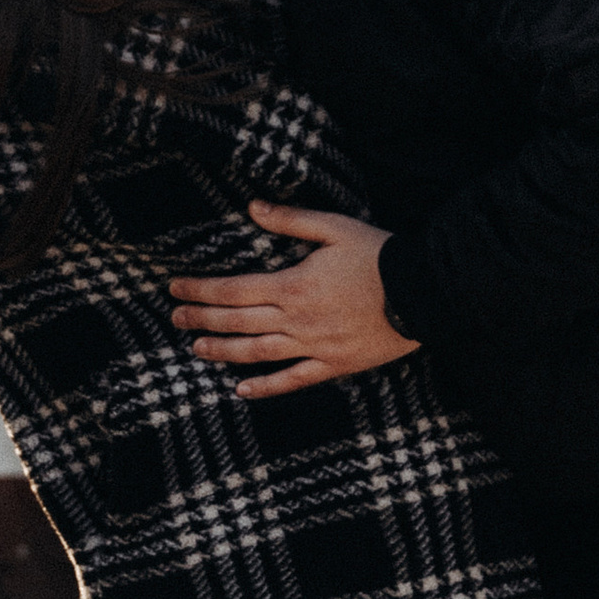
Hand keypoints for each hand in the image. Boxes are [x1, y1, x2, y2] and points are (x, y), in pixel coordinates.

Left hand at [171, 201, 418, 400]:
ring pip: (258, 353)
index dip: (201, 289)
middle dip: (202, 319)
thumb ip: (291, 220)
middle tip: (175, 319)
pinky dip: (265, 387)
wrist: (423, 292)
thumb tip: (251, 207)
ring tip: (196, 349)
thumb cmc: (379, 255)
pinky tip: (241, 390)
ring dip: (223, 352)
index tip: (176, 288)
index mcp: (294, 284)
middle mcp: (298, 319)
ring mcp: (315, 346)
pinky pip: (293, 380)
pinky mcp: (334, 365)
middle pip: (238, 321)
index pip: (234, 289)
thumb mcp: (335, 228)